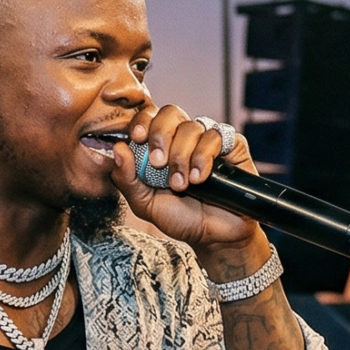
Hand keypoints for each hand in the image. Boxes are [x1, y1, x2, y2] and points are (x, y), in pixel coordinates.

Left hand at [110, 104, 264, 260]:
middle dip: (160, 135)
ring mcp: (207, 140)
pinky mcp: (231, 146)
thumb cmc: (180, 218)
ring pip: (191, 127)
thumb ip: (127, 179)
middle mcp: (183, 138)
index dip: (142, 120)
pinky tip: (200, 178)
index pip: (149, 116)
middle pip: (170, 112)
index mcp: (160, 145)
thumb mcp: (145, 203)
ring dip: (181, 156)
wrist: (213, 236)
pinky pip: (216, 136)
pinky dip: (204, 157)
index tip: (136, 137)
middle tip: (158, 163)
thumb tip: (118, 148)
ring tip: (182, 184)